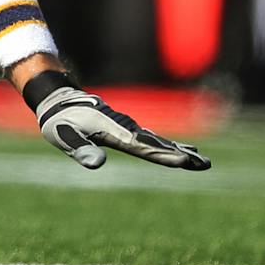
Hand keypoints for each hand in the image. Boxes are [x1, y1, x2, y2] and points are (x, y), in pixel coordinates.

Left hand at [24, 71, 210, 171]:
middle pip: (156, 143)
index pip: (140, 145)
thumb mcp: (63, 136)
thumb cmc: (60, 121)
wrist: (59, 99)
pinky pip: (153, 139)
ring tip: (202, 162)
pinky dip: (170, 146)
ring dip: (180, 151)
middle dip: (180, 154)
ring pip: (158, 141)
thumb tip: (98, 164)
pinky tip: (184, 150)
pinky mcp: (128, 129)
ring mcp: (128, 127)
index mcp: (111, 129)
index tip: (183, 160)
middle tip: (204, 164)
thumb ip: (80, 149)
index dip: (161, 154)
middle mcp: (124, 127)